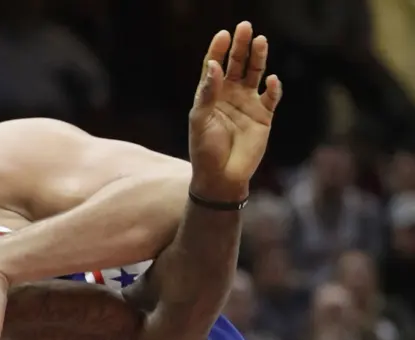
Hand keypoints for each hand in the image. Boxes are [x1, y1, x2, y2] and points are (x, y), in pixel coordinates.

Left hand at [188, 22, 282, 201]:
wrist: (221, 176)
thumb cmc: (205, 150)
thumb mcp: (200, 121)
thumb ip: (207, 93)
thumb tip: (213, 65)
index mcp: (210, 95)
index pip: (214, 66)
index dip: (218, 50)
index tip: (223, 34)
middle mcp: (230, 95)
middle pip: (236, 64)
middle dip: (240, 46)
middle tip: (245, 27)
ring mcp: (248, 104)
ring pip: (255, 75)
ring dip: (258, 58)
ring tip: (260, 41)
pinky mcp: (264, 117)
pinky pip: (271, 97)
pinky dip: (274, 88)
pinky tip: (273, 80)